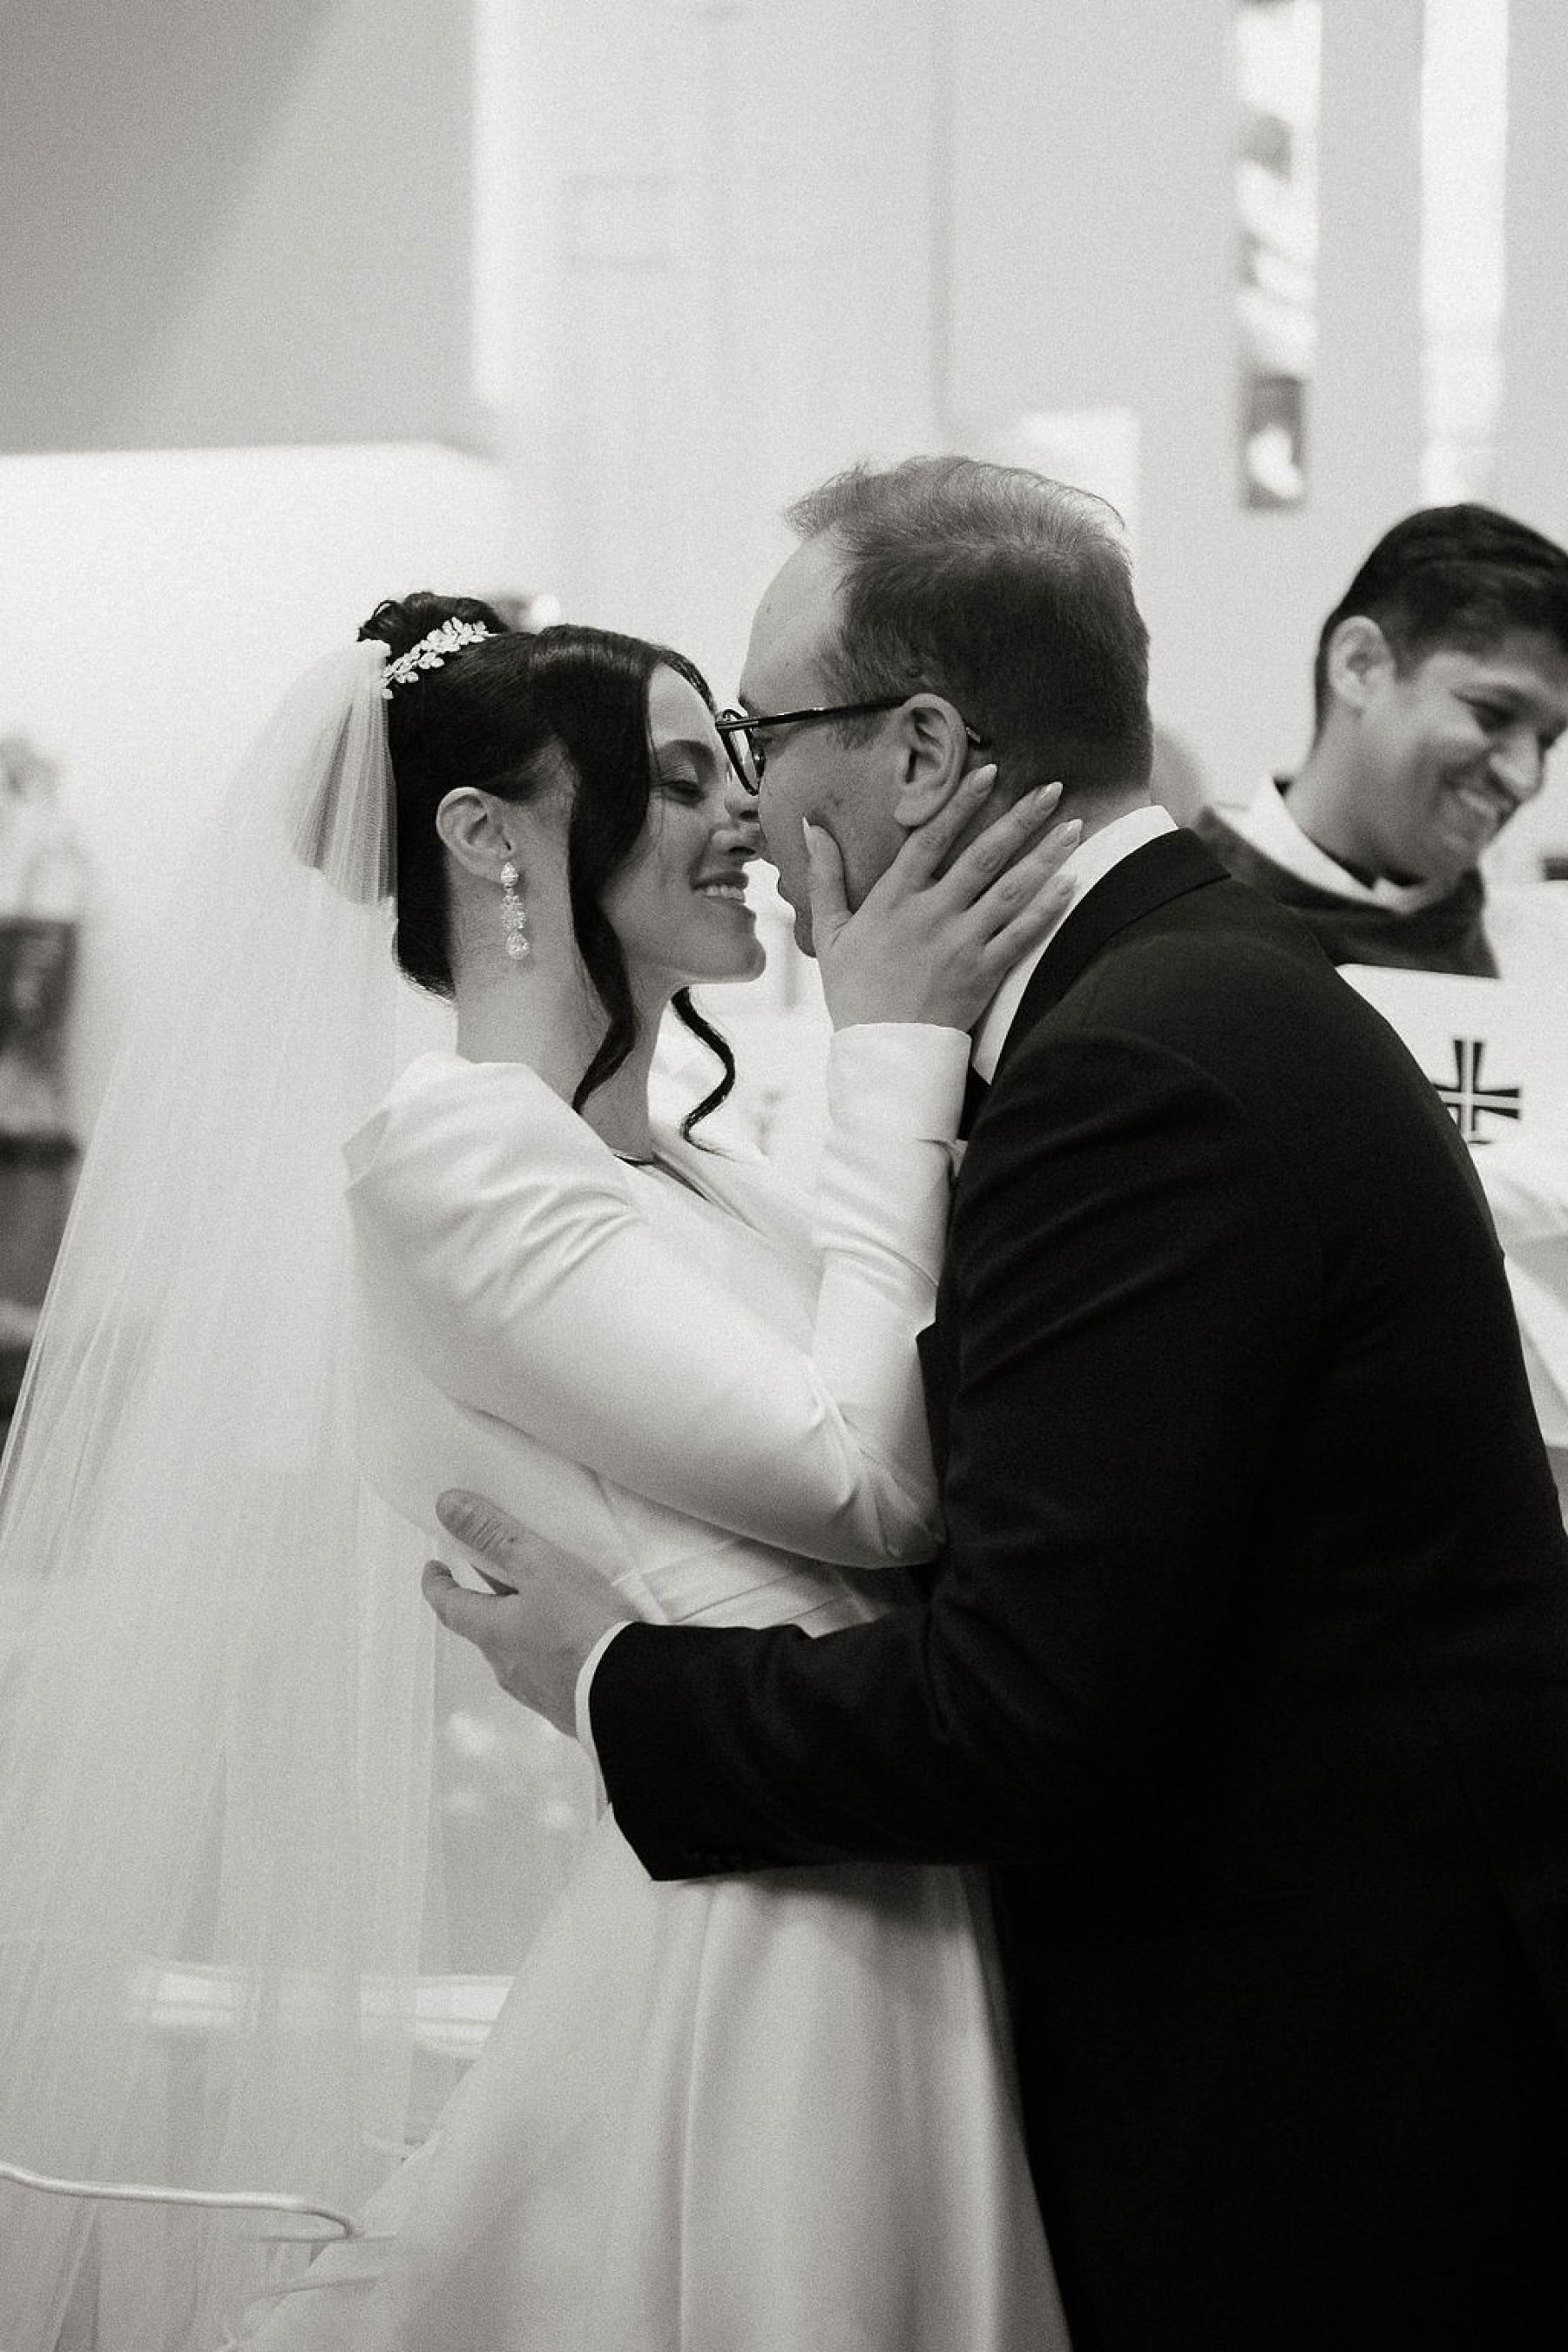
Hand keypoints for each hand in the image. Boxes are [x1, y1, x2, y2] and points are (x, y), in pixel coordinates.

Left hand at [421, 1489, 628, 1737]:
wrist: (632, 1692)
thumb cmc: (583, 1625)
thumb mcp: (539, 1567)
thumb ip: (495, 1535)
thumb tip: (447, 1505)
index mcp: (493, 1633)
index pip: (450, 1606)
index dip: (437, 1584)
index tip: (433, 1568)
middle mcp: (507, 1668)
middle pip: (485, 1630)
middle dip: (487, 1605)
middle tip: (495, 1579)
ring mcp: (537, 1693)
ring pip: (518, 1655)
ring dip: (521, 1631)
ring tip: (544, 1610)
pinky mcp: (568, 1707)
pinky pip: (551, 1676)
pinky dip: (553, 1655)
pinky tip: (577, 1647)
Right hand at [809, 772, 1080, 1031]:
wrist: (881, 1053)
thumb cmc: (853, 992)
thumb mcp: (829, 932)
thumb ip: (825, 876)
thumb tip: (811, 826)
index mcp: (894, 900)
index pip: (930, 839)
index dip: (960, 803)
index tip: (988, 772)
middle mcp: (932, 915)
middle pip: (983, 857)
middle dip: (1020, 819)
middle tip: (1052, 789)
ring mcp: (962, 944)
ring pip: (1011, 891)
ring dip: (1045, 856)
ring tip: (1073, 826)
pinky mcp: (984, 973)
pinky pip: (1023, 935)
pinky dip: (1048, 908)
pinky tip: (1072, 882)